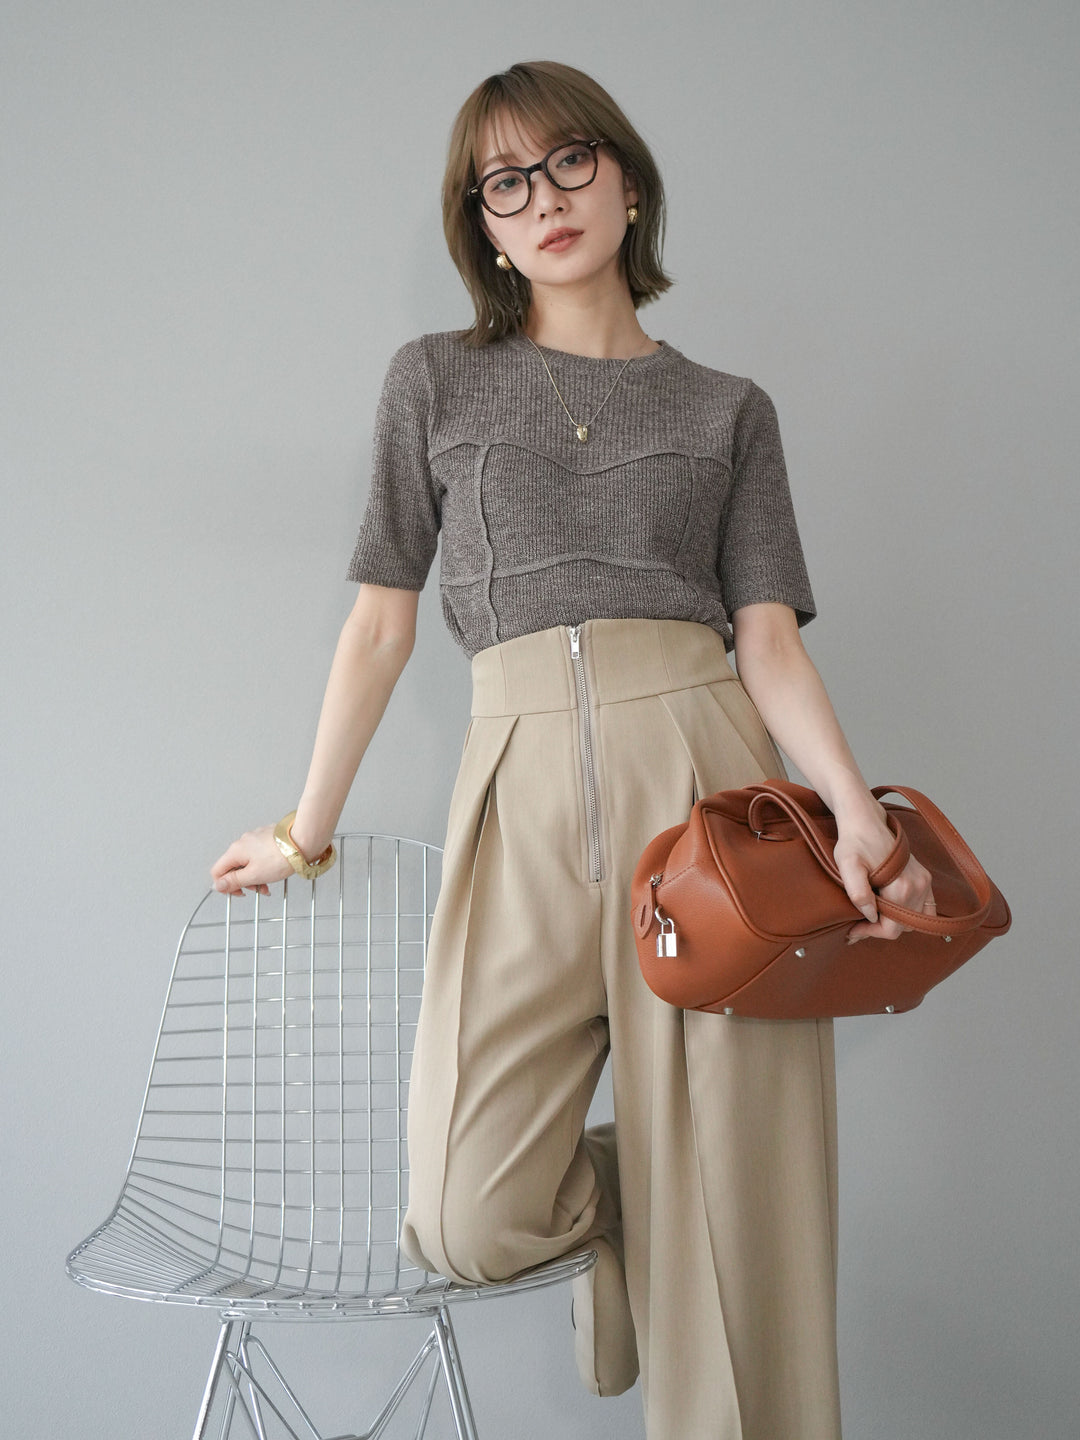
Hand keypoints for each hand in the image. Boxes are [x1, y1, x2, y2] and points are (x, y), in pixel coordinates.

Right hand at [210, 824, 293, 896]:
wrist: (303, 840)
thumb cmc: (281, 856)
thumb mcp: (254, 875)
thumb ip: (234, 881)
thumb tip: (217, 885)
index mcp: (235, 851)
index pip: (217, 871)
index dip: (225, 886)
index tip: (240, 892)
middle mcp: (243, 841)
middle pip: (234, 867)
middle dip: (244, 881)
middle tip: (259, 889)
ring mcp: (255, 838)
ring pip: (248, 862)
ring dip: (255, 875)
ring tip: (269, 883)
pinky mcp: (267, 837)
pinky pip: (259, 855)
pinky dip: (264, 866)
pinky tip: (275, 871)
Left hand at [832, 807, 936, 943]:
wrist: (866, 820)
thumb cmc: (854, 842)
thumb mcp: (847, 866)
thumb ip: (858, 892)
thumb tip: (871, 915)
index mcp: (901, 887)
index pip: (892, 929)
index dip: (870, 933)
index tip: (852, 930)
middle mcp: (918, 886)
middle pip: (903, 927)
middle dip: (880, 929)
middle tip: (858, 925)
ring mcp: (924, 881)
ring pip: (915, 920)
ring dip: (895, 923)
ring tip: (872, 917)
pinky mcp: (924, 877)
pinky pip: (926, 908)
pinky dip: (912, 915)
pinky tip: (891, 912)